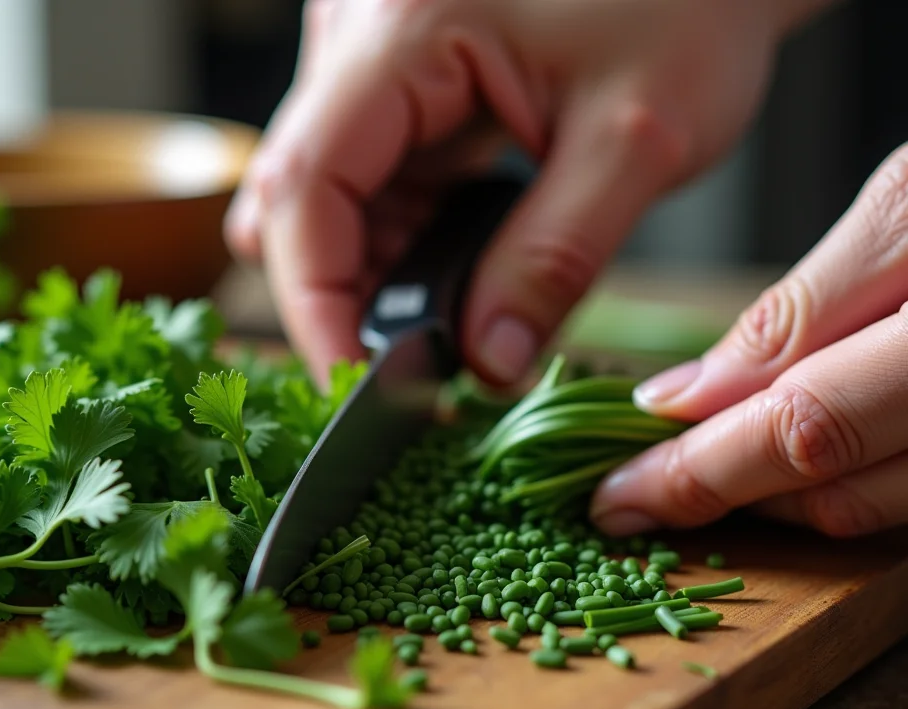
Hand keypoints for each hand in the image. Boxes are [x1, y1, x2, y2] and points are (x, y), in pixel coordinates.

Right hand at [225, 0, 824, 386]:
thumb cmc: (690, 1)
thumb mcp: (637, 141)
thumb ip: (554, 262)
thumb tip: (485, 363)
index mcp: (405, 28)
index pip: (307, 186)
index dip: (316, 301)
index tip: (355, 386)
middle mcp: (360, 27)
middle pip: (302, 192)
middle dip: (348, 293)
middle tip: (416, 367)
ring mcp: (367, 45)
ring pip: (325, 189)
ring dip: (376, 265)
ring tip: (456, 306)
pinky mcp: (389, 66)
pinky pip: (362, 169)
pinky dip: (398, 229)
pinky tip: (456, 252)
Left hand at [592, 144, 907, 537]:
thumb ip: (801, 310)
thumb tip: (686, 399)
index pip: (805, 421)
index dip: (696, 469)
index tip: (615, 489)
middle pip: (835, 476)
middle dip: (720, 491)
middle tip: (635, 495)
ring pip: (878, 507)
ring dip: (776, 498)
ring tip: (704, 475)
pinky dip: (847, 489)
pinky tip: (794, 469)